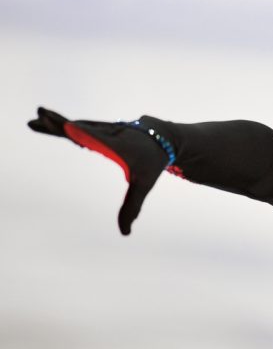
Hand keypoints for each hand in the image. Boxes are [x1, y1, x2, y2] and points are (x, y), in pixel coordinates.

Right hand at [28, 107, 169, 234]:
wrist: (162, 137)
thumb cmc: (152, 163)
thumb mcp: (144, 185)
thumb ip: (132, 207)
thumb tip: (125, 233)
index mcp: (119, 146)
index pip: (99, 140)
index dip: (85, 133)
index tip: (69, 127)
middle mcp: (110, 134)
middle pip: (82, 128)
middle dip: (62, 123)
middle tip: (41, 115)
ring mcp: (103, 128)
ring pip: (77, 124)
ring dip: (56, 121)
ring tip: (35, 119)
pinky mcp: (99, 128)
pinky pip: (78, 126)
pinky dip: (62, 124)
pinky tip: (46, 123)